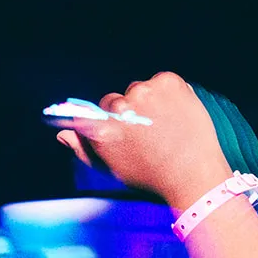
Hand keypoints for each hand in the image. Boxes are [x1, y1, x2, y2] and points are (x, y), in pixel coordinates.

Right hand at [54, 73, 232, 209]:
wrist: (193, 174)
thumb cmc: (151, 175)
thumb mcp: (112, 168)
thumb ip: (84, 149)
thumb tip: (63, 134)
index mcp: (102, 128)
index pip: (88, 110)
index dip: (105, 121)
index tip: (119, 129)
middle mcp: (120, 106)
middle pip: (115, 99)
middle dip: (127, 112)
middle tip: (148, 132)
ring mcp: (145, 91)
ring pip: (140, 90)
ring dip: (149, 102)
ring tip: (165, 126)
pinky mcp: (168, 81)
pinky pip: (162, 81)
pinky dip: (168, 93)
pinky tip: (176, 115)